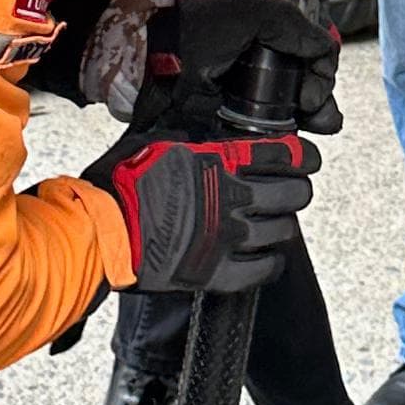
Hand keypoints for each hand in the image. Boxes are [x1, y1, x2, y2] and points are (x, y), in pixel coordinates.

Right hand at [85, 133, 319, 293]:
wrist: (98, 231)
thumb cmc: (119, 182)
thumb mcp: (157, 140)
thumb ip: (192, 137)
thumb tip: (210, 132)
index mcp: (219, 160)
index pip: (284, 154)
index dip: (303, 155)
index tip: (306, 159)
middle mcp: (231, 197)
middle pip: (294, 193)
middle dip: (297, 190)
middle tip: (290, 192)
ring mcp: (226, 237)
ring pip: (282, 231)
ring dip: (281, 225)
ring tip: (271, 223)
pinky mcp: (216, 272)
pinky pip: (262, 270)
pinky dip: (270, 263)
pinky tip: (267, 258)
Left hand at [141, 0, 341, 134]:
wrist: (148, 60)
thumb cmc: (195, 28)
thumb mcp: (251, 11)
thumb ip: (295, 27)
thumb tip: (324, 55)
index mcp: (268, 37)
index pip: (314, 56)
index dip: (322, 72)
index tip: (311, 89)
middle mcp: (262, 67)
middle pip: (310, 89)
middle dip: (322, 103)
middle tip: (318, 115)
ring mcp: (248, 98)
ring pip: (294, 116)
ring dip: (311, 123)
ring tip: (312, 128)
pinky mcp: (233, 126)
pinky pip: (268, 138)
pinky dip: (285, 143)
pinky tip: (292, 144)